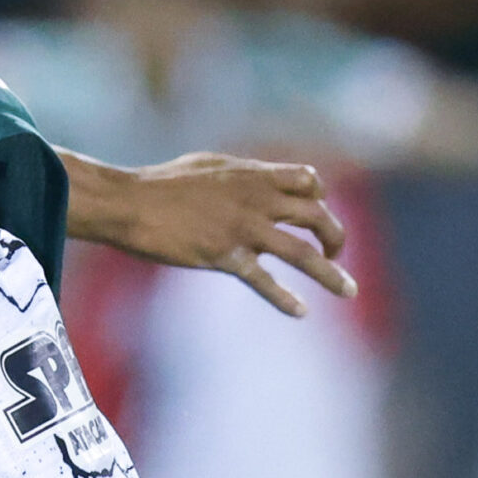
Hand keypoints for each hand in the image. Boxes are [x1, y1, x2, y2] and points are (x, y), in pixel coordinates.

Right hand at [91, 152, 356, 317]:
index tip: (315, 215)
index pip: (310, 183)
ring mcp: (243, 229)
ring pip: (303, 252)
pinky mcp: (225, 255)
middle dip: (335, 236)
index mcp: (253, 176)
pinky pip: (265, 280)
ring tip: (349, 291)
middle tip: (336, 254)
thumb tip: (253, 181)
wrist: (129, 203)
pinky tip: (301, 312)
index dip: (319, 199)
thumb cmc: (160, 183)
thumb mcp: (207, 166)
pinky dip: (285, 298)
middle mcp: (257, 200)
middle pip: (317, 216)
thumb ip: (238, 175)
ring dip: (332, 273)